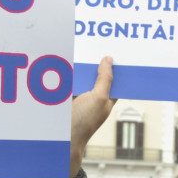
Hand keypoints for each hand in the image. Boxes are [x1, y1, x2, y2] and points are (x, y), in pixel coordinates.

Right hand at [70, 55, 115, 176]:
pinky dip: (66, 68)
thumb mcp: (100, 98)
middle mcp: (93, 95)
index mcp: (107, 98)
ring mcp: (78, 94)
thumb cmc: (84, 122)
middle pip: (96, 72)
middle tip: (97, 40)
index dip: (116, 64)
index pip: (115, 77)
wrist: (60, 137)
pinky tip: (66, 56)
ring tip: (82, 44)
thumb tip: (109, 60)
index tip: (117, 47)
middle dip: (96, 60)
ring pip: (81, 73)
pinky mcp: (64, 93)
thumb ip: (105, 79)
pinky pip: (67, 77)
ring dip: (80, 63)